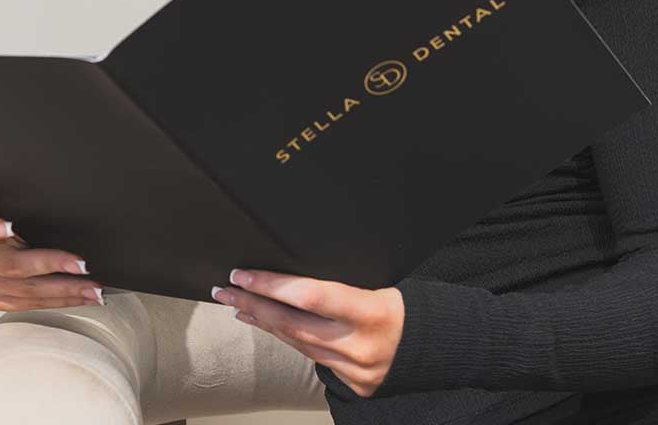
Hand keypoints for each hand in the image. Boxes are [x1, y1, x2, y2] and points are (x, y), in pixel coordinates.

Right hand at [0, 202, 104, 310]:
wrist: (9, 234)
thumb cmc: (18, 215)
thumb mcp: (17, 204)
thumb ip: (25, 207)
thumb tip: (58, 203)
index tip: (10, 227)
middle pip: (9, 265)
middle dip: (51, 265)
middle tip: (81, 265)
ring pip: (23, 291)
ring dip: (63, 290)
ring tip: (92, 288)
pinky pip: (27, 304)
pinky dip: (58, 300)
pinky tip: (80, 296)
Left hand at [212, 268, 403, 398]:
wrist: (433, 347)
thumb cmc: (405, 305)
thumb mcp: (380, 284)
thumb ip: (340, 284)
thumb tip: (293, 271)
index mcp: (371, 312)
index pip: (310, 296)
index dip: (272, 285)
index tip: (243, 275)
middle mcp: (359, 346)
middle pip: (293, 325)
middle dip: (254, 304)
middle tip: (224, 290)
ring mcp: (353, 371)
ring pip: (296, 343)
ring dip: (263, 322)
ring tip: (237, 304)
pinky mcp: (351, 386)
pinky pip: (311, 357)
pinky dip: (287, 339)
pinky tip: (268, 325)